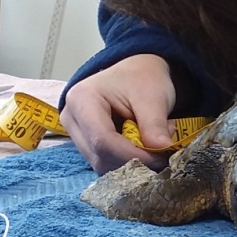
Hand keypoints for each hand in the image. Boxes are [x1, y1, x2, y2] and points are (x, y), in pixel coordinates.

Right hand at [59, 54, 177, 174]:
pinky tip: (141, 145)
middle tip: (161, 148)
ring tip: (153, 141)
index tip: (159, 158)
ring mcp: (76, 133)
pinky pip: (106, 162)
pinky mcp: (86, 144)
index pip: (102, 140)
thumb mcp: (153, 96)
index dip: (132, 155)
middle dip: (133, 159)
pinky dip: (127, 160)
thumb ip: (155, 124)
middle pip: (99, 156)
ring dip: (131, 161)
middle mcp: (72, 119)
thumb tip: (164, 149)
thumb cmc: (142, 77)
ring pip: (102, 163)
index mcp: (82, 99)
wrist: (137, 73)